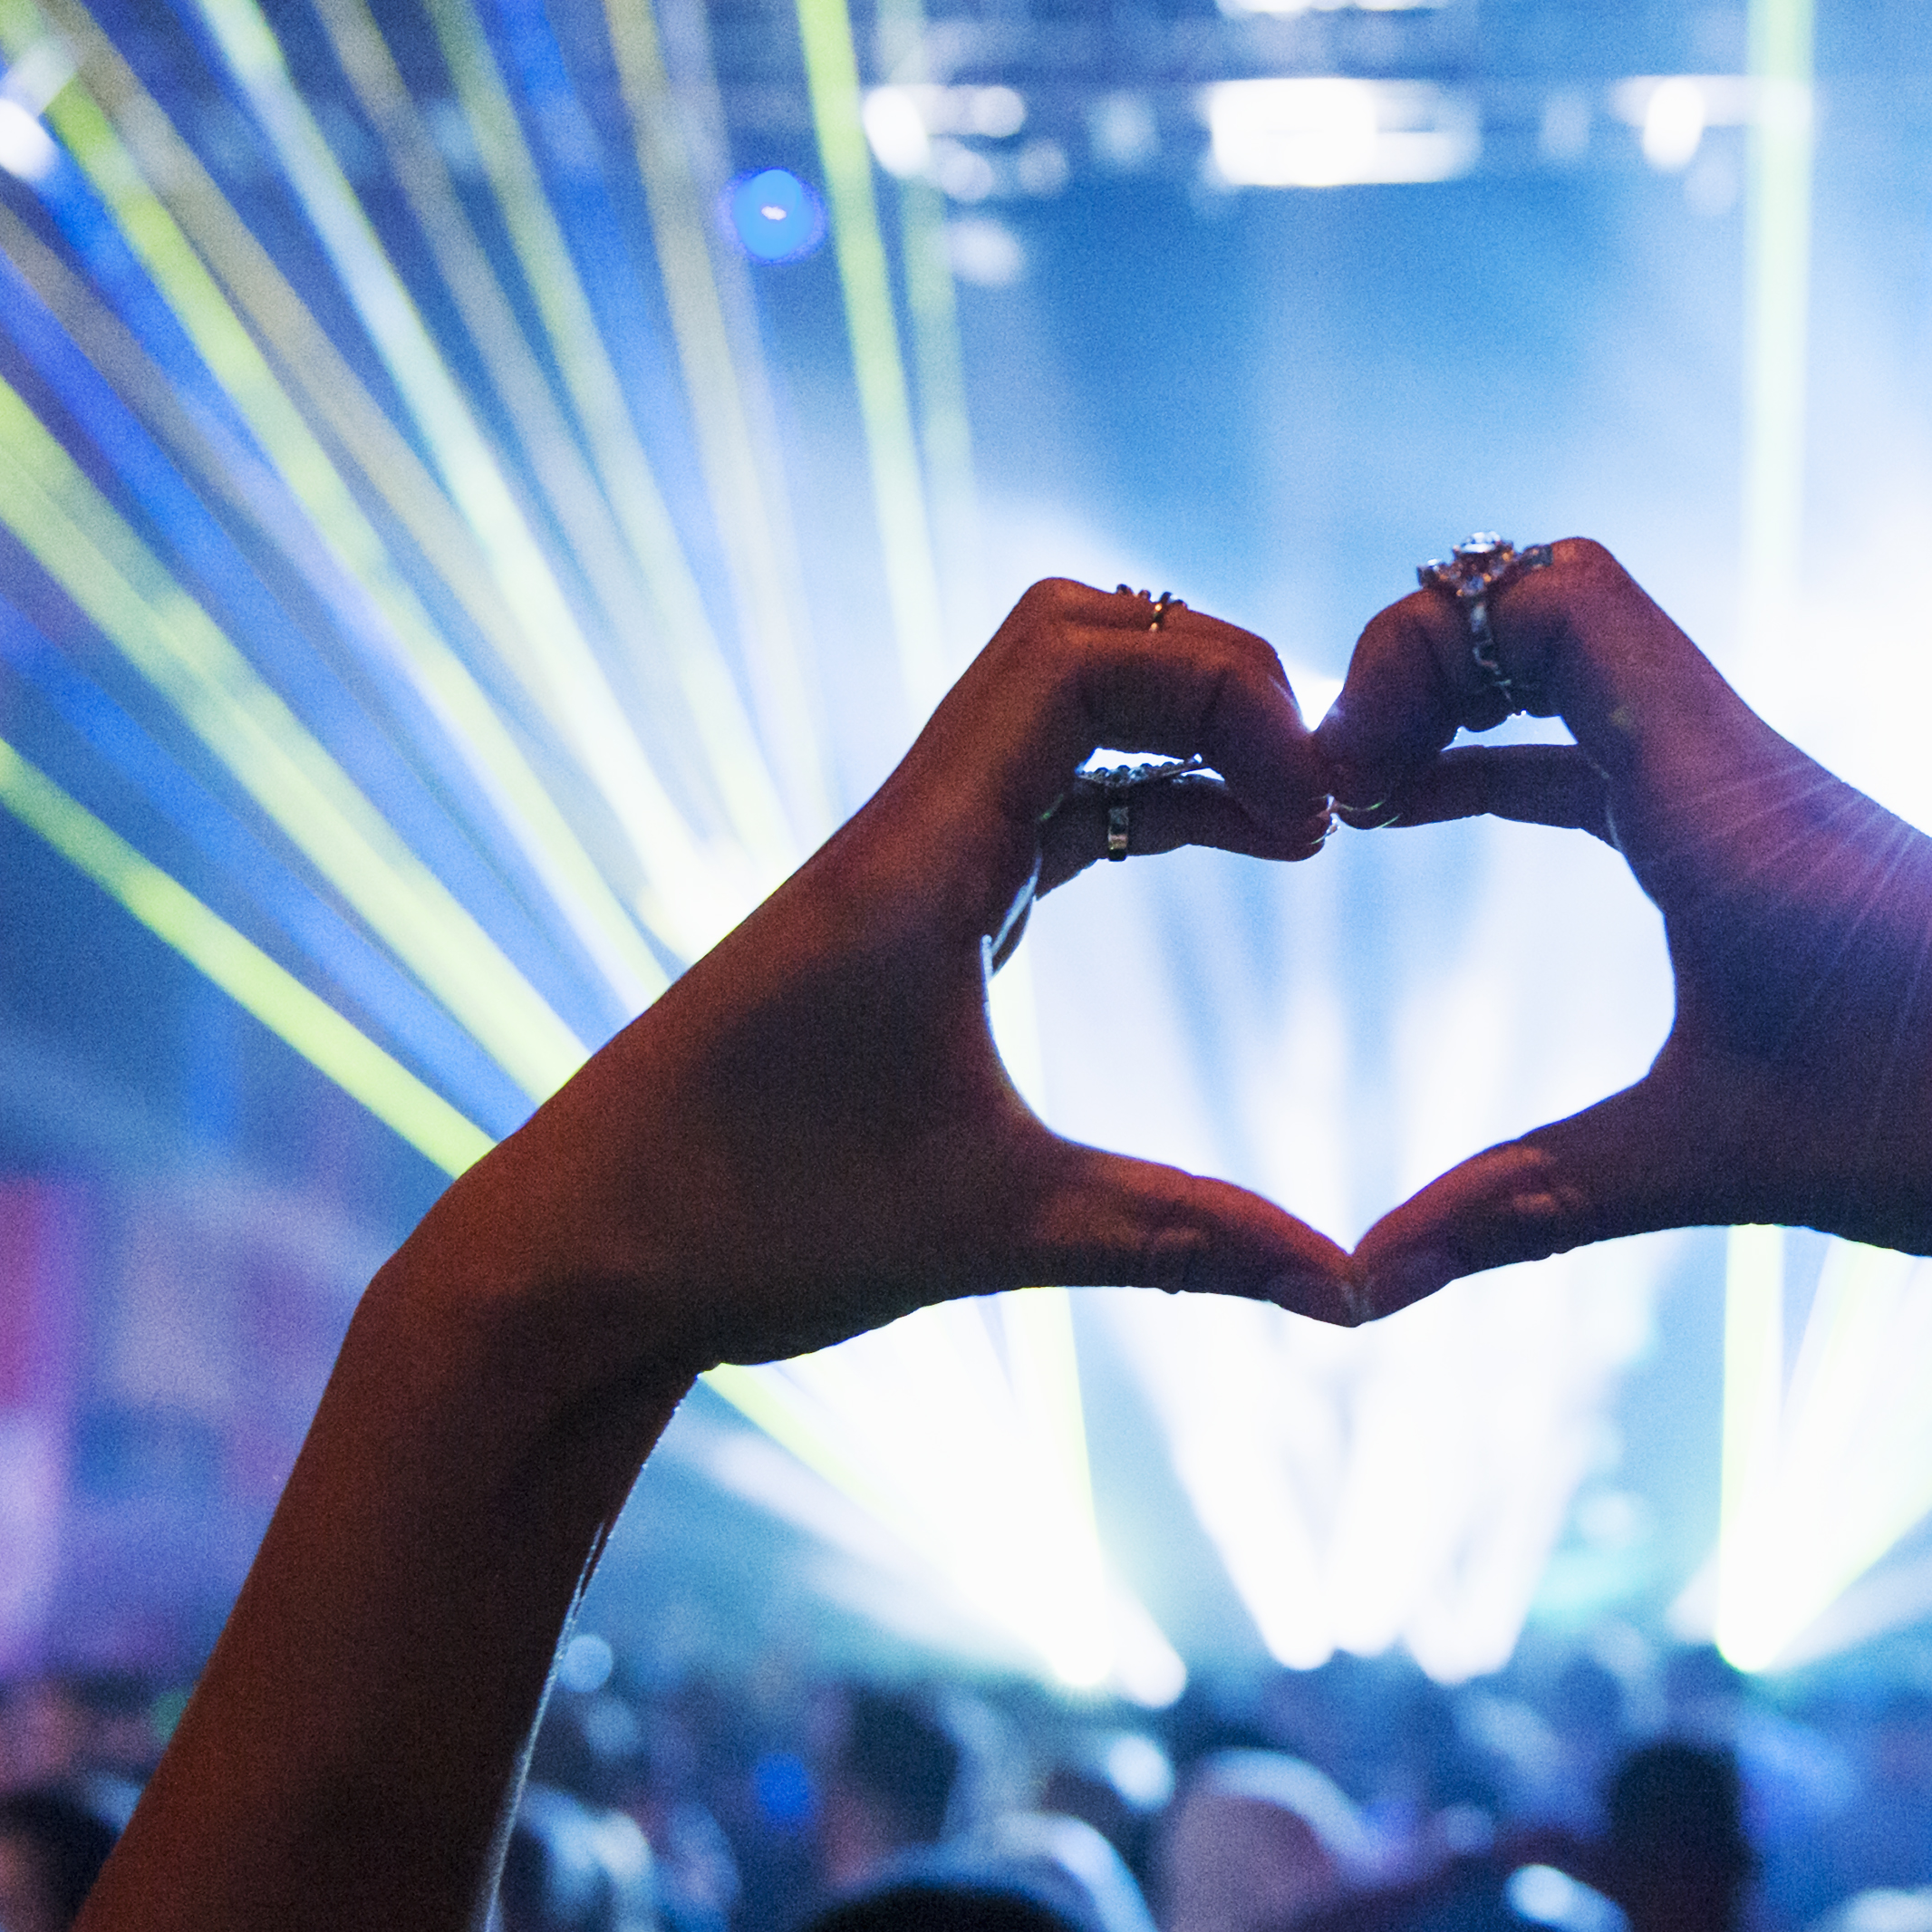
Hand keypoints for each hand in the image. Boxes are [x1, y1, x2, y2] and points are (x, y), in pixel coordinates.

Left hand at [457, 580, 1355, 1374]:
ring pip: (1057, 710)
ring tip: (1298, 827)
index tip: (1315, 817)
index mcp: (919, 858)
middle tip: (1320, 799)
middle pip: (1078, 640)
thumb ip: (1185, 1242)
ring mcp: (904, 863)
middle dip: (1218, 680)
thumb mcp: (994, 1234)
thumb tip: (1355, 1292)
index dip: (1224, 687)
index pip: (1081, 657)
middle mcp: (908, 829)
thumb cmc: (752, 1233)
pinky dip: (1144, 792)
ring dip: (1184, 732)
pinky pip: (1044, 794)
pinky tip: (1225, 844)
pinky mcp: (907, 911)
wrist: (576, 1261)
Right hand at [1317, 540, 1931, 1313]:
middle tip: (1334, 784)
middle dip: (1421, 657)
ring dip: (1464, 701)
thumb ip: (1522, 1210)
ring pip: (1586, 670)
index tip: (1346, 780)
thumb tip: (1360, 1290)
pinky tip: (1438, 815)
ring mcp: (1761, 804)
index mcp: (1722, 793)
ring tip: (1359, 796)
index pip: (1549, 594)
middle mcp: (1742, 766)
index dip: (1420, 644)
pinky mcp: (1779, 855)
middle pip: (1550, 599)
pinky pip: (1617, 755)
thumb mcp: (1714, 1162)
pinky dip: (1517, 761)